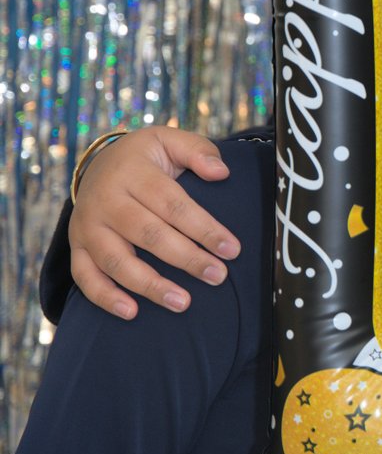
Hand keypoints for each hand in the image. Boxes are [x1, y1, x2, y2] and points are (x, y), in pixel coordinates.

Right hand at [68, 127, 238, 318]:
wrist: (99, 164)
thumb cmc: (146, 158)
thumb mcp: (169, 141)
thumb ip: (198, 151)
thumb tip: (221, 172)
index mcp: (133, 174)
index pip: (173, 205)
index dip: (204, 229)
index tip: (232, 249)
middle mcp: (106, 201)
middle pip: (149, 235)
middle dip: (186, 259)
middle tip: (217, 276)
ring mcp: (87, 226)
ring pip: (117, 261)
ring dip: (150, 285)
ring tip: (183, 303)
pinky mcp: (76, 247)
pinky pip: (84, 276)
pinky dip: (105, 296)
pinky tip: (131, 312)